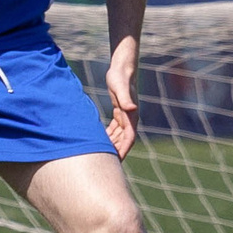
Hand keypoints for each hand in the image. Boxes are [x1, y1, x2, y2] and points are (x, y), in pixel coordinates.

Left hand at [104, 44, 140, 158]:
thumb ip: (125, 99)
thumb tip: (131, 109)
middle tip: (106, 164)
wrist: (122, 68)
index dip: (123, 150)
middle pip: (123, 140)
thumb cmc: (121, 77)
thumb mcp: (120, 88)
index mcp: (132, 116)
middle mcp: (130, 118)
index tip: (116, 161)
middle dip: (116, 152)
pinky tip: (100, 141)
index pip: (129, 139)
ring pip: (118, 136)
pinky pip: (114, 128)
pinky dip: (108, 135)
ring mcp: (125, 115)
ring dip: (112, 145)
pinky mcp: (119, 111)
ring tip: (101, 155)